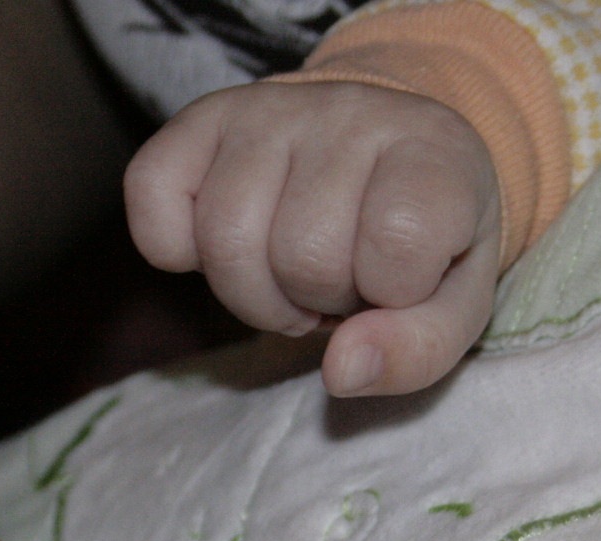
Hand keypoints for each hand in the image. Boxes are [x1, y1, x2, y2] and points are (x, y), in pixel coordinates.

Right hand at [124, 81, 500, 397]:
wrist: (383, 153)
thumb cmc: (418, 242)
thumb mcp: (449, 305)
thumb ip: (416, 349)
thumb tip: (341, 369)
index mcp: (431, 152)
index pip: (398, 240)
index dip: (392, 292)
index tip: (399, 279)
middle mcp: (348, 113)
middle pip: (302, 254)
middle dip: (315, 299)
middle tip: (335, 282)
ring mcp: (267, 110)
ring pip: (226, 241)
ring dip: (252, 292)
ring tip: (285, 275)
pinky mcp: (199, 119)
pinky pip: (152, 196)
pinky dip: (173, 248)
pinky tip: (221, 245)